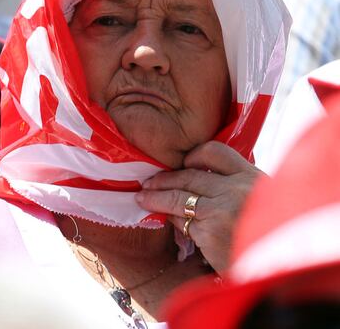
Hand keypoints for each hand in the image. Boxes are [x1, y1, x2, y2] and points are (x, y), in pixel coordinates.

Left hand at [135, 141, 263, 273]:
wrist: (279, 270)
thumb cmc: (269, 236)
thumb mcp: (261, 201)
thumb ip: (236, 188)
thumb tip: (199, 181)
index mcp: (251, 177)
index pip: (216, 152)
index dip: (195, 155)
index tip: (183, 163)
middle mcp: (236, 188)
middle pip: (191, 175)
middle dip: (166, 178)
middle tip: (150, 182)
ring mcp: (222, 208)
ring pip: (179, 196)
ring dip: (157, 196)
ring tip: (144, 197)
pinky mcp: (210, 231)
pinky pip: (183, 220)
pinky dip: (173, 219)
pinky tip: (166, 219)